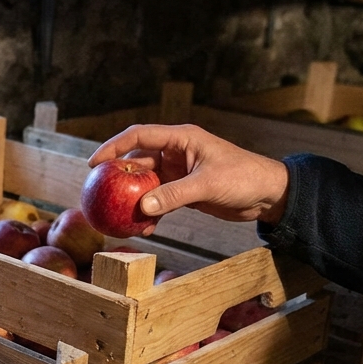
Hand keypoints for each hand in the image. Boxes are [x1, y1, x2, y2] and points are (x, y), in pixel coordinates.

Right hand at [87, 124, 289, 234]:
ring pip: (147, 183)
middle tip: (101, 193)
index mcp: (182, 138)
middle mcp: (176, 152)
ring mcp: (179, 171)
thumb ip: (175, 195)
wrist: (268, 194)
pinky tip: (144, 227)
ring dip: (134, 198)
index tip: (94, 163)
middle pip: (138, 160)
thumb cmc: (244, 178)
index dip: (113, 147)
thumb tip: (143, 207)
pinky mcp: (184, 190)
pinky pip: (159, 199)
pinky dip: (151, 211)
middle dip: (120, 176)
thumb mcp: (208, 185)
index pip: (139, 136)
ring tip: (120, 214)